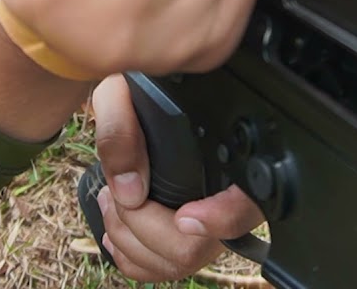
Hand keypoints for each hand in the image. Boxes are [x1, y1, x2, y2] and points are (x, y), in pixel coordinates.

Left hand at [91, 75, 265, 280]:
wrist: (138, 95)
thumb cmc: (136, 92)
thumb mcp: (122, 87)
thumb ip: (121, 125)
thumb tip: (130, 189)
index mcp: (226, 158)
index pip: (246, 203)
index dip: (220, 217)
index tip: (186, 216)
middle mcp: (225, 200)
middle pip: (193, 247)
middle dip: (141, 226)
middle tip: (115, 193)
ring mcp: (209, 227)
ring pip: (176, 264)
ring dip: (129, 239)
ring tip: (110, 199)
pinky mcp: (186, 241)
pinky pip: (162, 271)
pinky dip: (130, 256)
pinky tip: (116, 227)